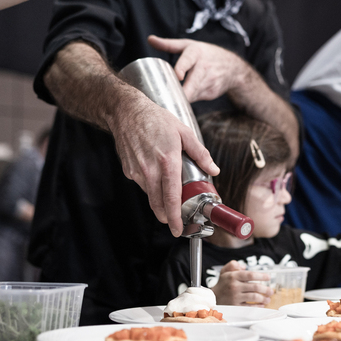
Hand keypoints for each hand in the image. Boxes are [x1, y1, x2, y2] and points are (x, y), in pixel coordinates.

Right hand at [106, 87, 217, 236]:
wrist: (127, 112)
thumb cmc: (156, 119)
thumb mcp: (184, 132)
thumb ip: (200, 153)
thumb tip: (213, 169)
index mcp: (167, 161)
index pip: (171, 197)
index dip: (174, 216)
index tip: (177, 229)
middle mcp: (150, 169)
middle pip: (158, 204)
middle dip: (167, 217)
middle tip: (175, 222)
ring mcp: (137, 171)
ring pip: (150, 195)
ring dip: (160, 199)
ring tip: (169, 192)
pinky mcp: (128, 170)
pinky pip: (142, 184)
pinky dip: (151, 185)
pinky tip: (155, 173)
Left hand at [148, 35, 249, 102]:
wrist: (233, 67)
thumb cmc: (206, 54)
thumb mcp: (190, 45)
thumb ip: (169, 44)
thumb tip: (149, 39)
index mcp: (196, 53)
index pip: (188, 60)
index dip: (182, 68)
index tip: (178, 76)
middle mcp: (204, 67)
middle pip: (192, 84)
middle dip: (182, 93)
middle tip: (167, 100)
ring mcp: (210, 81)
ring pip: (192, 94)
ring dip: (181, 99)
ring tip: (170, 101)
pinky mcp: (211, 93)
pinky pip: (195, 99)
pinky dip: (188, 101)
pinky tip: (182, 100)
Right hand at [210, 260, 274, 305]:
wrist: (212, 298)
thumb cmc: (222, 284)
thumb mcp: (225, 271)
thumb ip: (233, 264)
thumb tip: (244, 266)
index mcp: (234, 276)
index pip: (251, 275)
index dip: (262, 276)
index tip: (268, 277)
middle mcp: (235, 286)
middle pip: (255, 287)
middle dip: (265, 289)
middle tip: (271, 290)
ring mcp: (235, 297)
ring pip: (254, 297)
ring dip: (263, 298)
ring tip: (268, 298)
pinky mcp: (235, 306)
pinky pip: (249, 306)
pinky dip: (257, 306)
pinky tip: (261, 305)